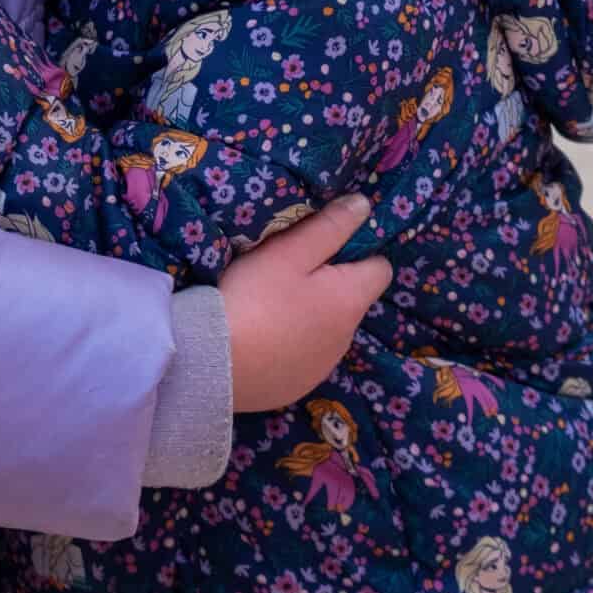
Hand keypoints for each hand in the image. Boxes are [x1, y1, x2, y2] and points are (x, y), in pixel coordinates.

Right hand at [218, 195, 391, 413]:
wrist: (212, 362)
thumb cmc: (253, 297)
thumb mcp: (289, 252)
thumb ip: (329, 228)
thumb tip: (364, 206)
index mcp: (350, 300)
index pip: (381, 269)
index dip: (358, 254)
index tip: (325, 249)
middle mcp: (347, 337)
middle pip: (351, 301)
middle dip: (329, 286)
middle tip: (288, 275)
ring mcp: (324, 366)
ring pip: (328, 330)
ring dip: (311, 317)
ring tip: (270, 309)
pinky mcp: (298, 386)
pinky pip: (305, 357)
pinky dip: (292, 346)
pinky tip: (263, 339)